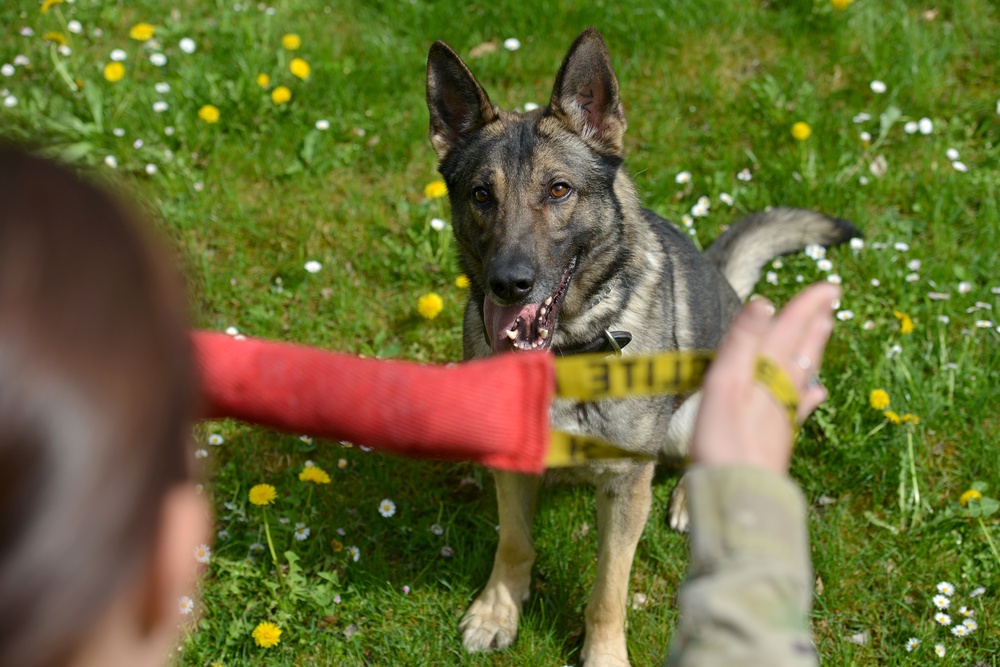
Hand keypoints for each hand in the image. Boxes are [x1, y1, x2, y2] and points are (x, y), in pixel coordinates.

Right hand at [691, 283, 840, 474]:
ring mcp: (781, 413)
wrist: (738, 495)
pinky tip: (816, 393)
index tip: (829, 286)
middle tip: (833, 301)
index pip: (789, 331)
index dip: (807, 308)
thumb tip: (764, 303)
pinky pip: (798, 403)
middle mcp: (779, 389)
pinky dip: (808, 391)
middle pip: (800, 348)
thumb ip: (743, 345)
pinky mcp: (778, 434)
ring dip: (812, 349)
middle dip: (814, 323)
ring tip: (824, 333)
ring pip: (801, 372)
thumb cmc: (724, 442)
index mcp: (765, 372)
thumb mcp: (724, 386)